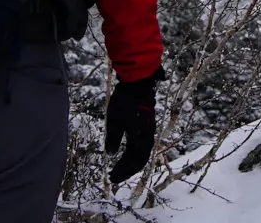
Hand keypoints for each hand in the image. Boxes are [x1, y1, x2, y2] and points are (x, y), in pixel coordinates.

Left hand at [105, 68, 163, 184]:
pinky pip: (144, 145)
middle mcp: (147, 136)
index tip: (111, 177)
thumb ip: (113, 138)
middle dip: (127, 170)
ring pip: (143, 153)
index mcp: (139, 137)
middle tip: (114, 176)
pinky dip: (136, 154)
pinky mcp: (149, 125)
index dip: (123, 171)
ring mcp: (150, 130)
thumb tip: (111, 154)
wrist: (138, 83)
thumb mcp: (114, 119)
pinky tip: (127, 154)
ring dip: (131, 163)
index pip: (133, 160)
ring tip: (120, 168)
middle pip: (140, 160)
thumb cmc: (124, 100)